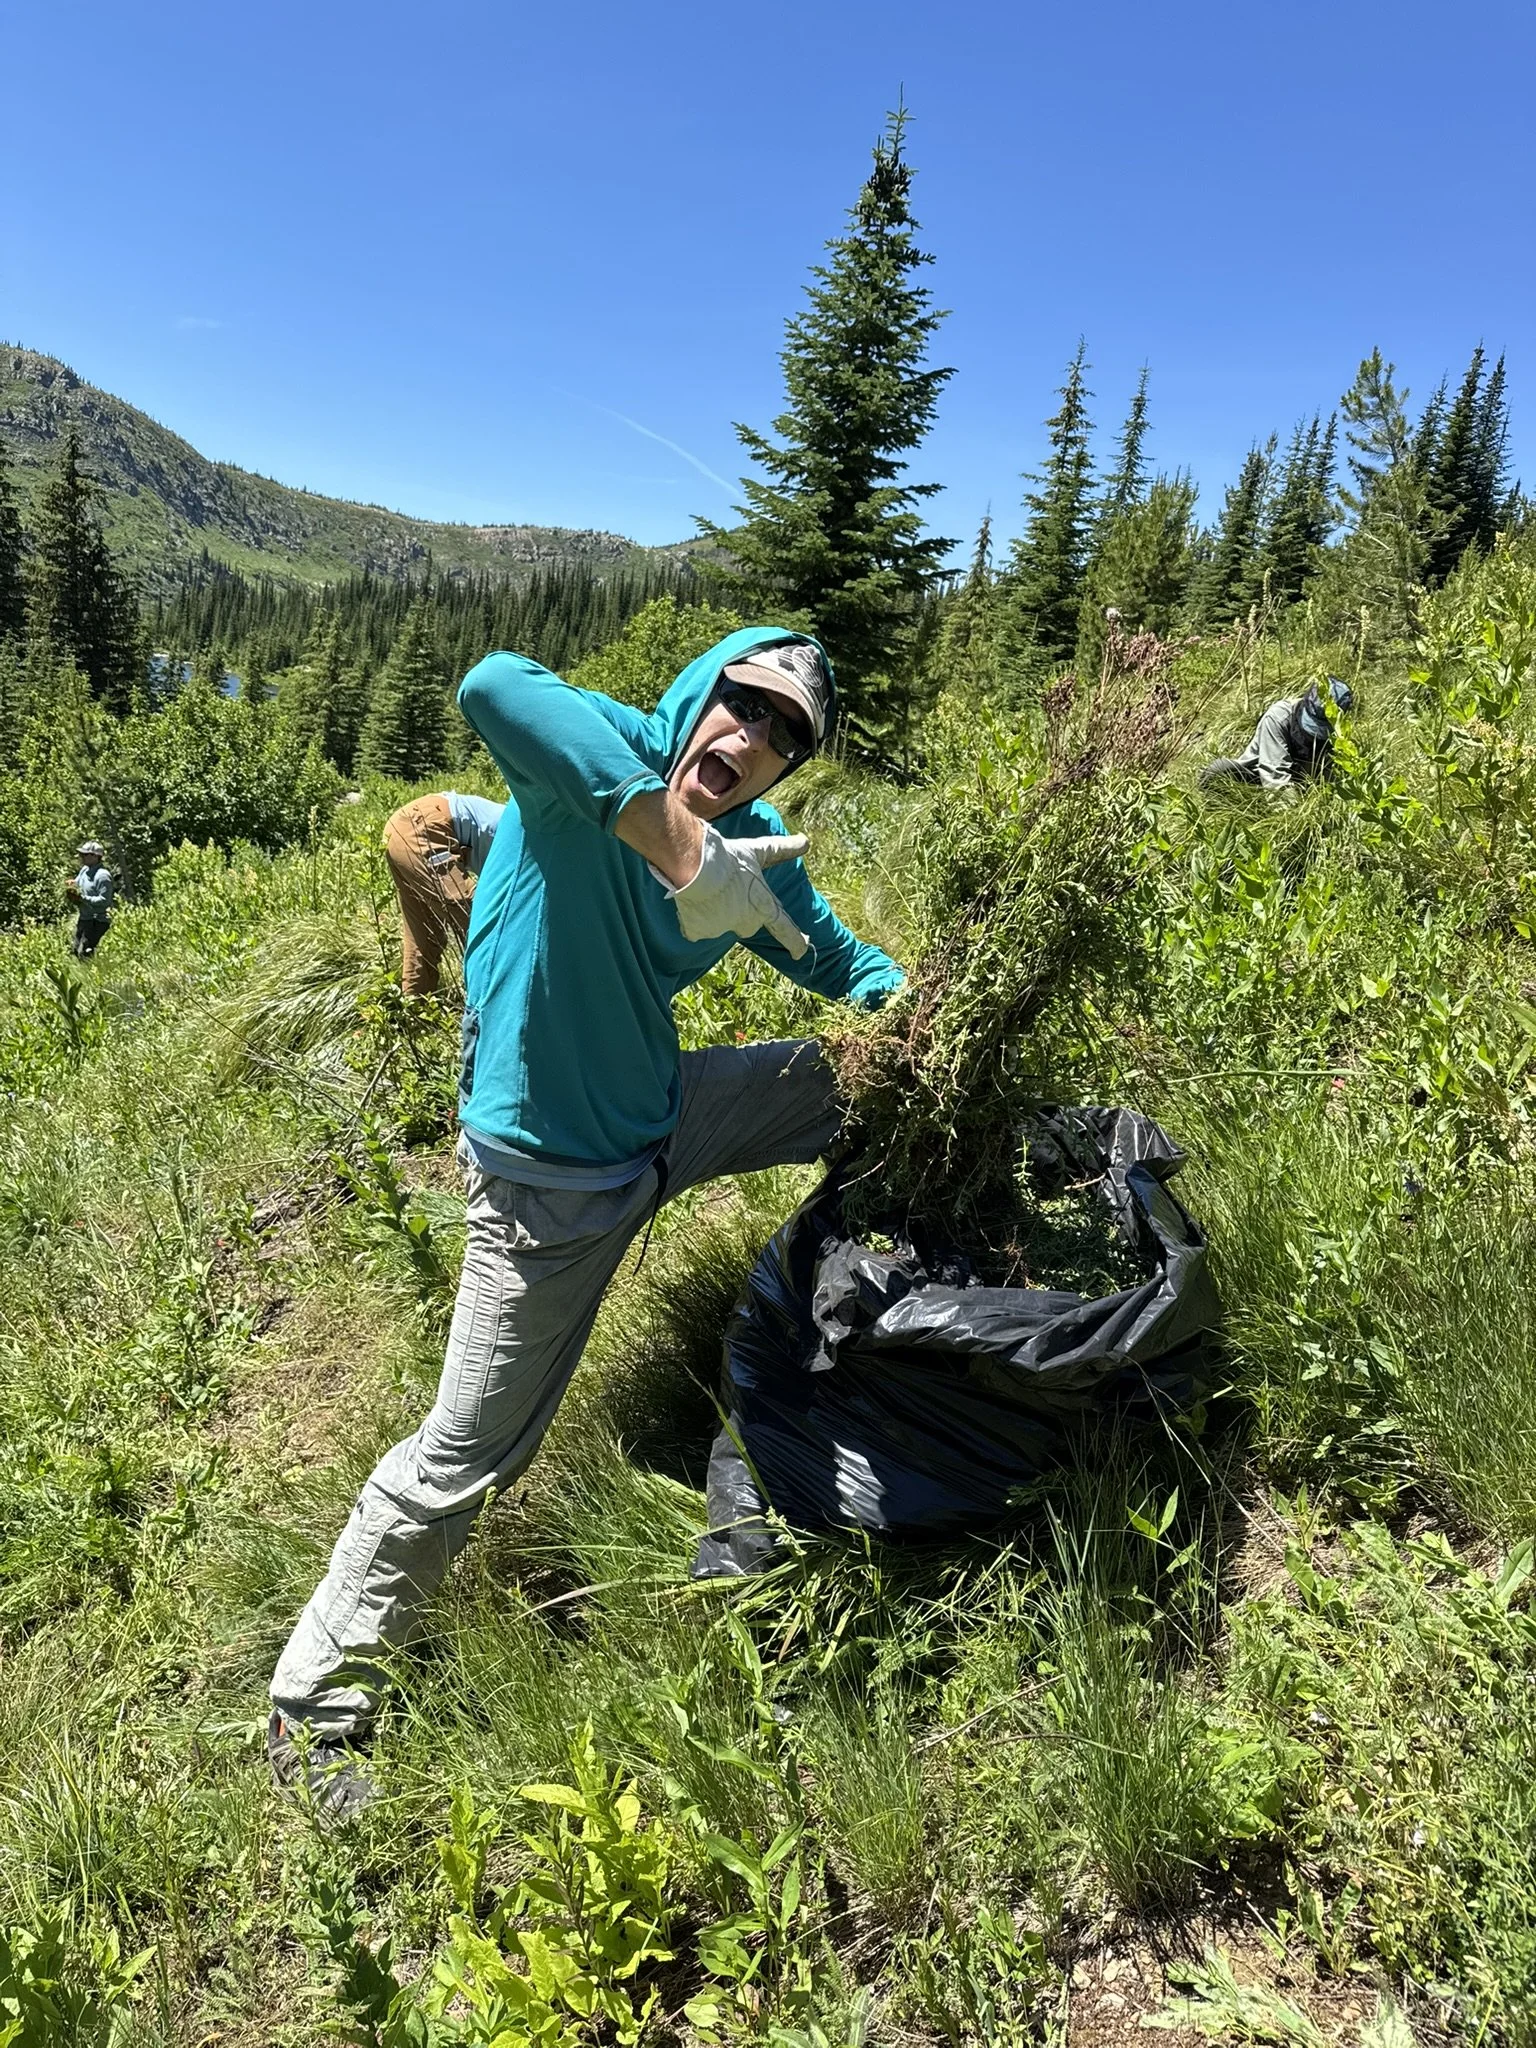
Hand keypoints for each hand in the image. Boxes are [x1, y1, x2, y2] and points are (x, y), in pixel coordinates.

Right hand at [657, 825, 810, 958]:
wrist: (696, 866)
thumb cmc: (729, 859)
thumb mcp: (758, 852)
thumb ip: (782, 850)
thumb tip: (806, 841)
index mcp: (763, 907)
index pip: (784, 927)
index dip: (795, 940)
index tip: (802, 952)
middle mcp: (745, 923)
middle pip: (746, 923)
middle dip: (739, 912)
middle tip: (728, 890)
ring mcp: (721, 929)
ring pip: (718, 923)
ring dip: (714, 911)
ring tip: (706, 888)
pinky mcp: (699, 932)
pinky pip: (696, 927)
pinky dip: (693, 917)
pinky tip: (691, 899)